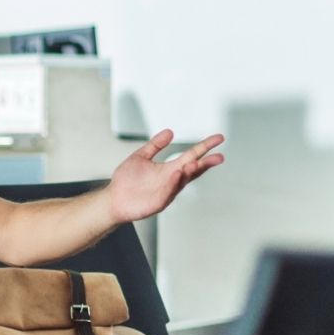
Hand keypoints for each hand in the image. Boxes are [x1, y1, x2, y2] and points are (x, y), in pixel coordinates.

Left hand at [107, 129, 225, 222]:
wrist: (114, 199)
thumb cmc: (127, 181)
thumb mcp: (140, 157)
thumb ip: (155, 145)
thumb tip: (170, 132)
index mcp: (170, 169)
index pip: (192, 155)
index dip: (205, 147)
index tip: (219, 138)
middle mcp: (172, 180)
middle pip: (193, 170)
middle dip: (206, 164)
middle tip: (219, 156)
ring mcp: (166, 191)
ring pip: (182, 181)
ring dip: (189, 172)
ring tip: (195, 162)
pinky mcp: (158, 202)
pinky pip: (168, 192)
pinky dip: (174, 183)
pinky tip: (177, 173)